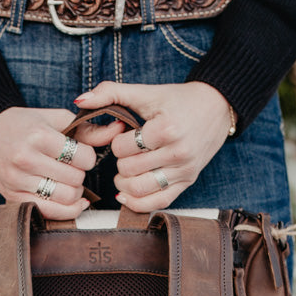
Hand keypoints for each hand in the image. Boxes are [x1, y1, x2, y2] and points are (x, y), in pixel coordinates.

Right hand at [0, 106, 123, 218]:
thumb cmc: (24, 124)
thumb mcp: (55, 119)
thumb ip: (88, 129)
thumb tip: (119, 129)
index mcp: (38, 136)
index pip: (82, 157)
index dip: (88, 157)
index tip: (80, 154)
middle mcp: (25, 160)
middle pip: (76, 179)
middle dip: (81, 174)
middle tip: (73, 168)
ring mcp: (17, 181)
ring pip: (66, 198)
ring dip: (74, 192)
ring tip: (69, 181)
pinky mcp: (13, 198)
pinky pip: (50, 213)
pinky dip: (68, 211)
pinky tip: (74, 202)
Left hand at [73, 81, 234, 211]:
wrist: (217, 106)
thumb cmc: (178, 99)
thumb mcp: (145, 92)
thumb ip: (110, 92)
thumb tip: (79, 100)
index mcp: (166, 129)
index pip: (123, 148)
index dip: (116, 142)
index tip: (125, 135)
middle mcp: (178, 152)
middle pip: (129, 170)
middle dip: (120, 161)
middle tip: (127, 152)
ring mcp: (185, 170)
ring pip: (140, 190)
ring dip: (124, 183)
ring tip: (125, 171)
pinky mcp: (188, 182)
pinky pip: (159, 203)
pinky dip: (138, 203)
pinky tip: (126, 194)